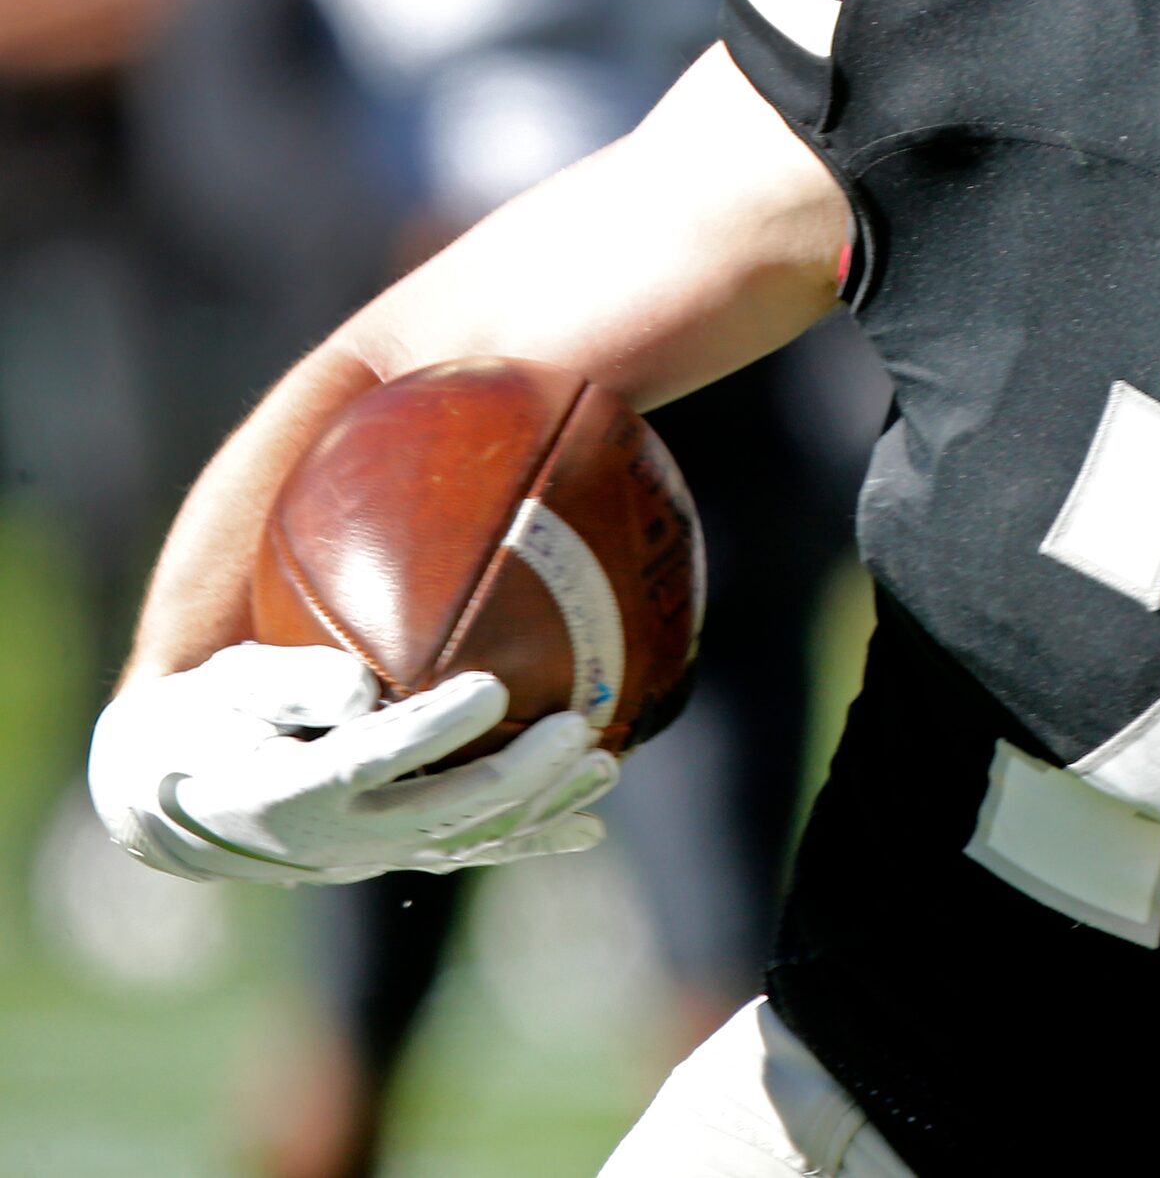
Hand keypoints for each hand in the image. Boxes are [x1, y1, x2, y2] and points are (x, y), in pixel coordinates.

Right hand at [88, 643, 617, 885]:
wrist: (173, 803)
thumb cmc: (202, 720)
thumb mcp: (222, 688)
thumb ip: (288, 683)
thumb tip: (362, 688)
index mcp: (286, 791)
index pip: (373, 761)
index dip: (435, 730)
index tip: (494, 687)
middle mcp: (334, 839)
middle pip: (442, 811)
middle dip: (519, 773)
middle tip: (577, 725)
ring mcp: (367, 856)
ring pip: (468, 839)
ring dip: (541, 806)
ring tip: (606, 764)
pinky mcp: (389, 856)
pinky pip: (467, 853)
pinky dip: (528, 841)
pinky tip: (587, 828)